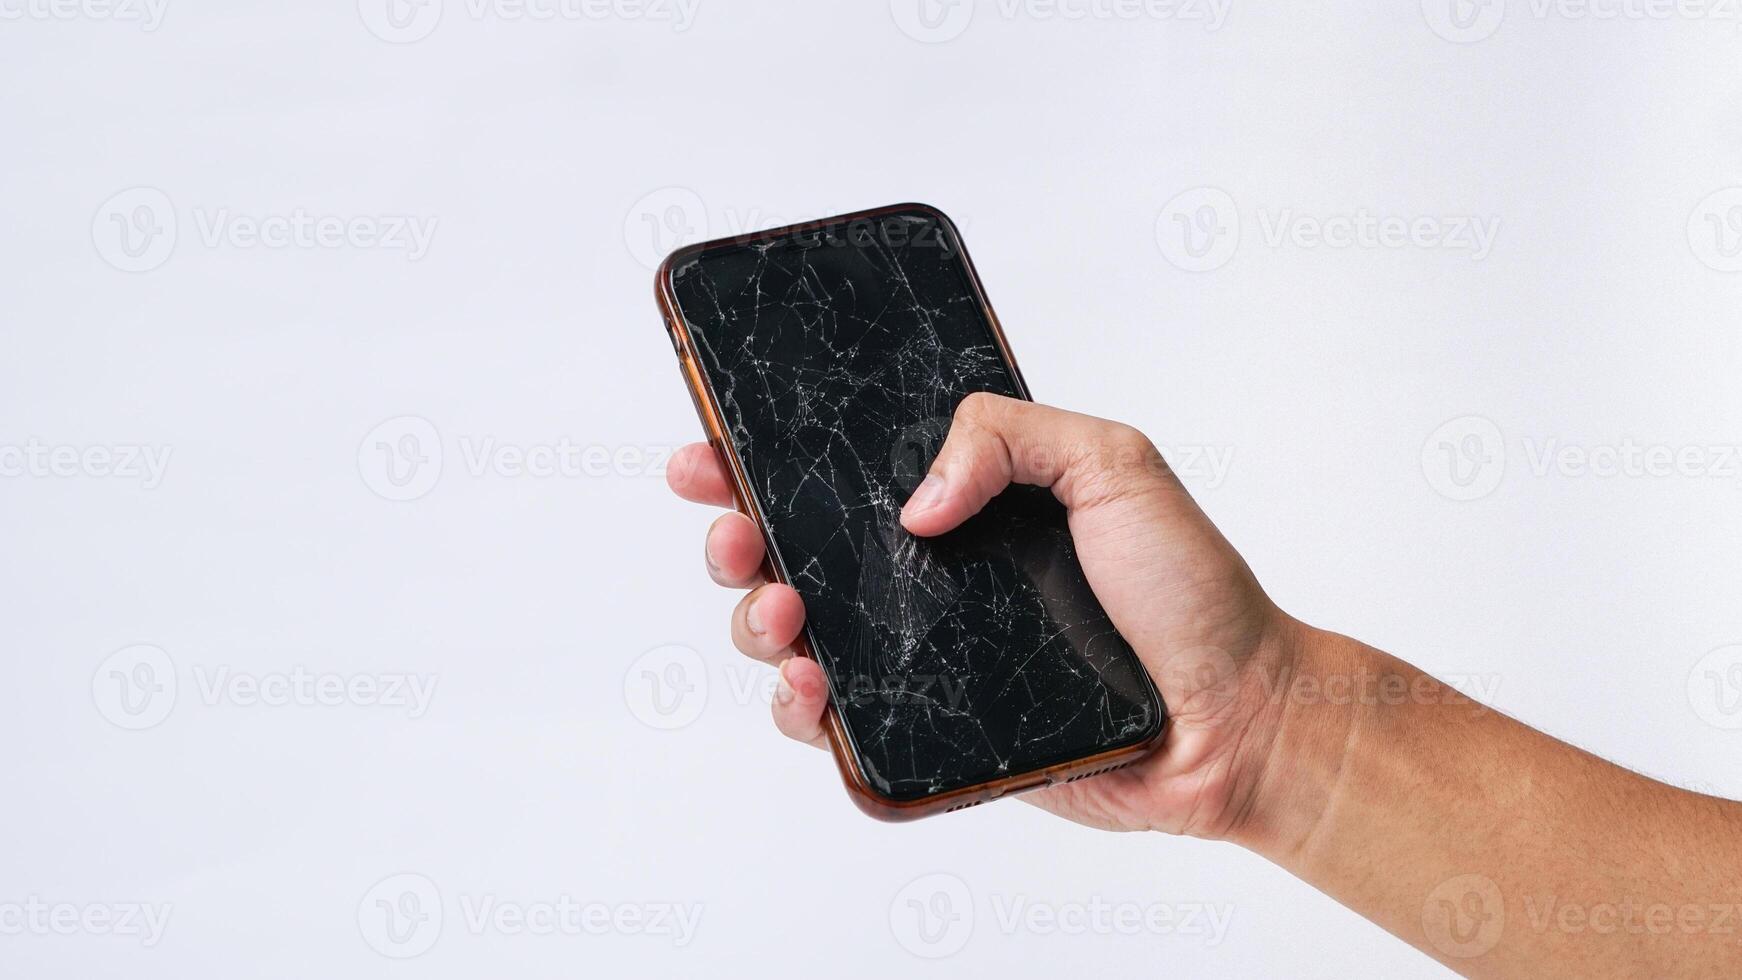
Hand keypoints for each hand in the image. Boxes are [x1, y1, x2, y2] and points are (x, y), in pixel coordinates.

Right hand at [666, 393, 1302, 835]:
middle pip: (791, 548)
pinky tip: (808, 686)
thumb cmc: (1189, 592)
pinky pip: (832, 721)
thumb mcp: (1114, 463)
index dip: (763, 459)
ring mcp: (919, 652)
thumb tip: (915, 502)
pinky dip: (795, 705)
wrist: (1232, 718)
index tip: (714, 450)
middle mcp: (927, 574)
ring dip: (756, 617)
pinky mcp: (925, 727)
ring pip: (791, 632)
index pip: (839, 471)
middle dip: (737, 536)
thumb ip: (1010, 434)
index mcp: (962, 500)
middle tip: (738, 535)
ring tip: (784, 612)